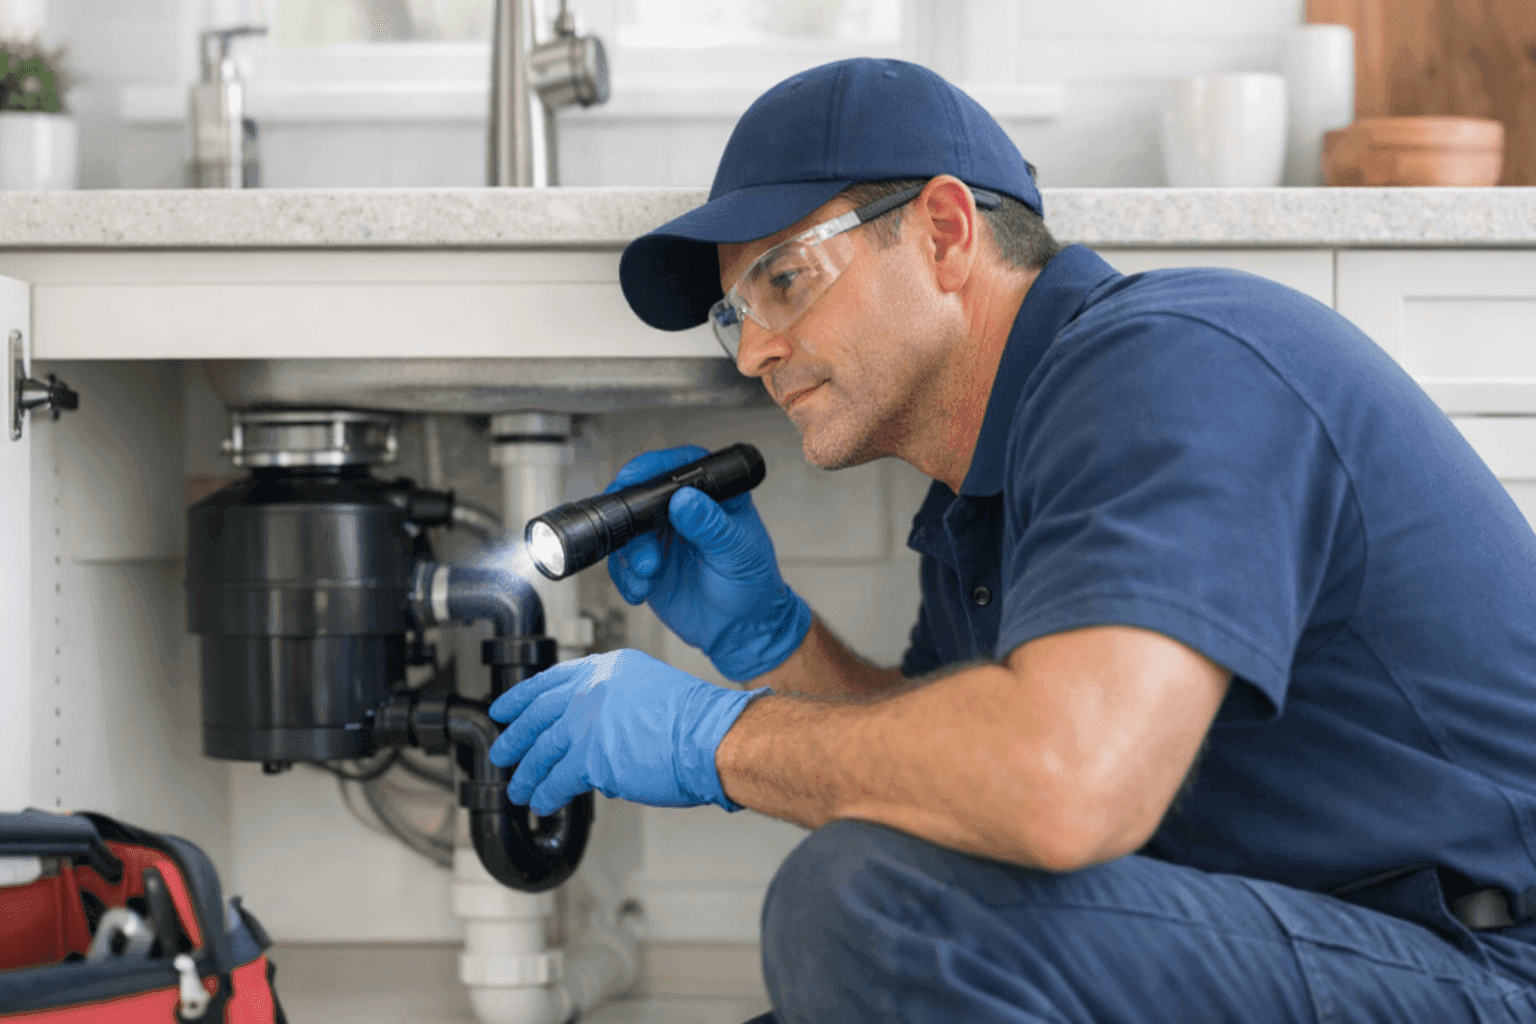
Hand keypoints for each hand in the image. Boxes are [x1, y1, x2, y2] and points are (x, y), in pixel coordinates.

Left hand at [488, 649, 767, 814]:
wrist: (714, 738)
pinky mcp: (590, 758)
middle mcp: (593, 689)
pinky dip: (545, 794)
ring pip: (543, 750)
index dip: (523, 696)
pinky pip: (556, 780)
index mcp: (610, 667)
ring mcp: (587, 722)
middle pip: (539, 714)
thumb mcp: (653, 690)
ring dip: (527, 773)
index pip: (554, 679)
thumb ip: (619, 704)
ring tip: (518, 788)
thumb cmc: (699, 722)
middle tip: (501, 751)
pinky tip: (540, 803)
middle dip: (515, 736)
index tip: (505, 707)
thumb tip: (598, 733)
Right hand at [605, 446, 811, 681]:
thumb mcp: (738, 552)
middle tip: (638, 540)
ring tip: (649, 572)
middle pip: (642, 496)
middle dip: (632, 518)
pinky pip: (621, 563)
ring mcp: (662, 538)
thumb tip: (685, 499)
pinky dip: (625, 577)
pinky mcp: (647, 566)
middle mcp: (682, 512)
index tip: (636, 478)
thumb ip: (711, 525)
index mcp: (712, 496)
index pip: (680, 467)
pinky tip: (642, 589)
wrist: (743, 630)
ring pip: (627, 530)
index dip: (654, 467)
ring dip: (631, 553)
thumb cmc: (753, 585)